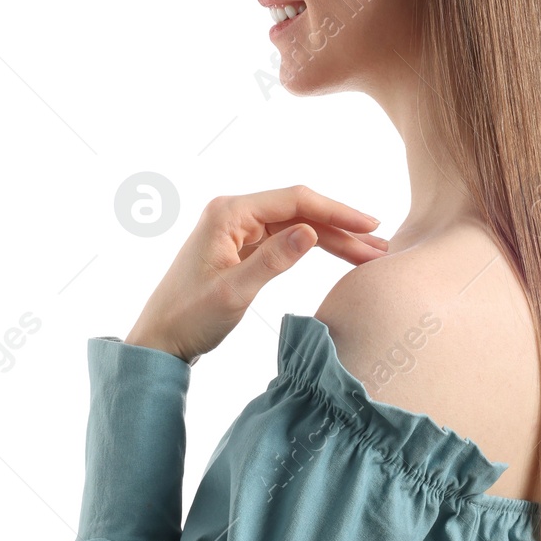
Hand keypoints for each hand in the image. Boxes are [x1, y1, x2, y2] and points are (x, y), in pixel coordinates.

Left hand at [123, 185, 387, 362]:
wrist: (159, 339)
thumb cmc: (190, 317)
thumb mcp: (235, 292)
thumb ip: (274, 260)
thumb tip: (311, 232)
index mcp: (229, 214)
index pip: (296, 201)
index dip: (337, 212)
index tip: (371, 226)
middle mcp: (233, 214)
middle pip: (300, 211)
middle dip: (342, 228)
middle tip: (380, 247)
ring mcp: (238, 230)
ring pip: (297, 226)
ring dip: (333, 239)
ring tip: (369, 254)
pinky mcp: (241, 247)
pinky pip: (285, 239)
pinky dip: (315, 247)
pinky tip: (338, 254)